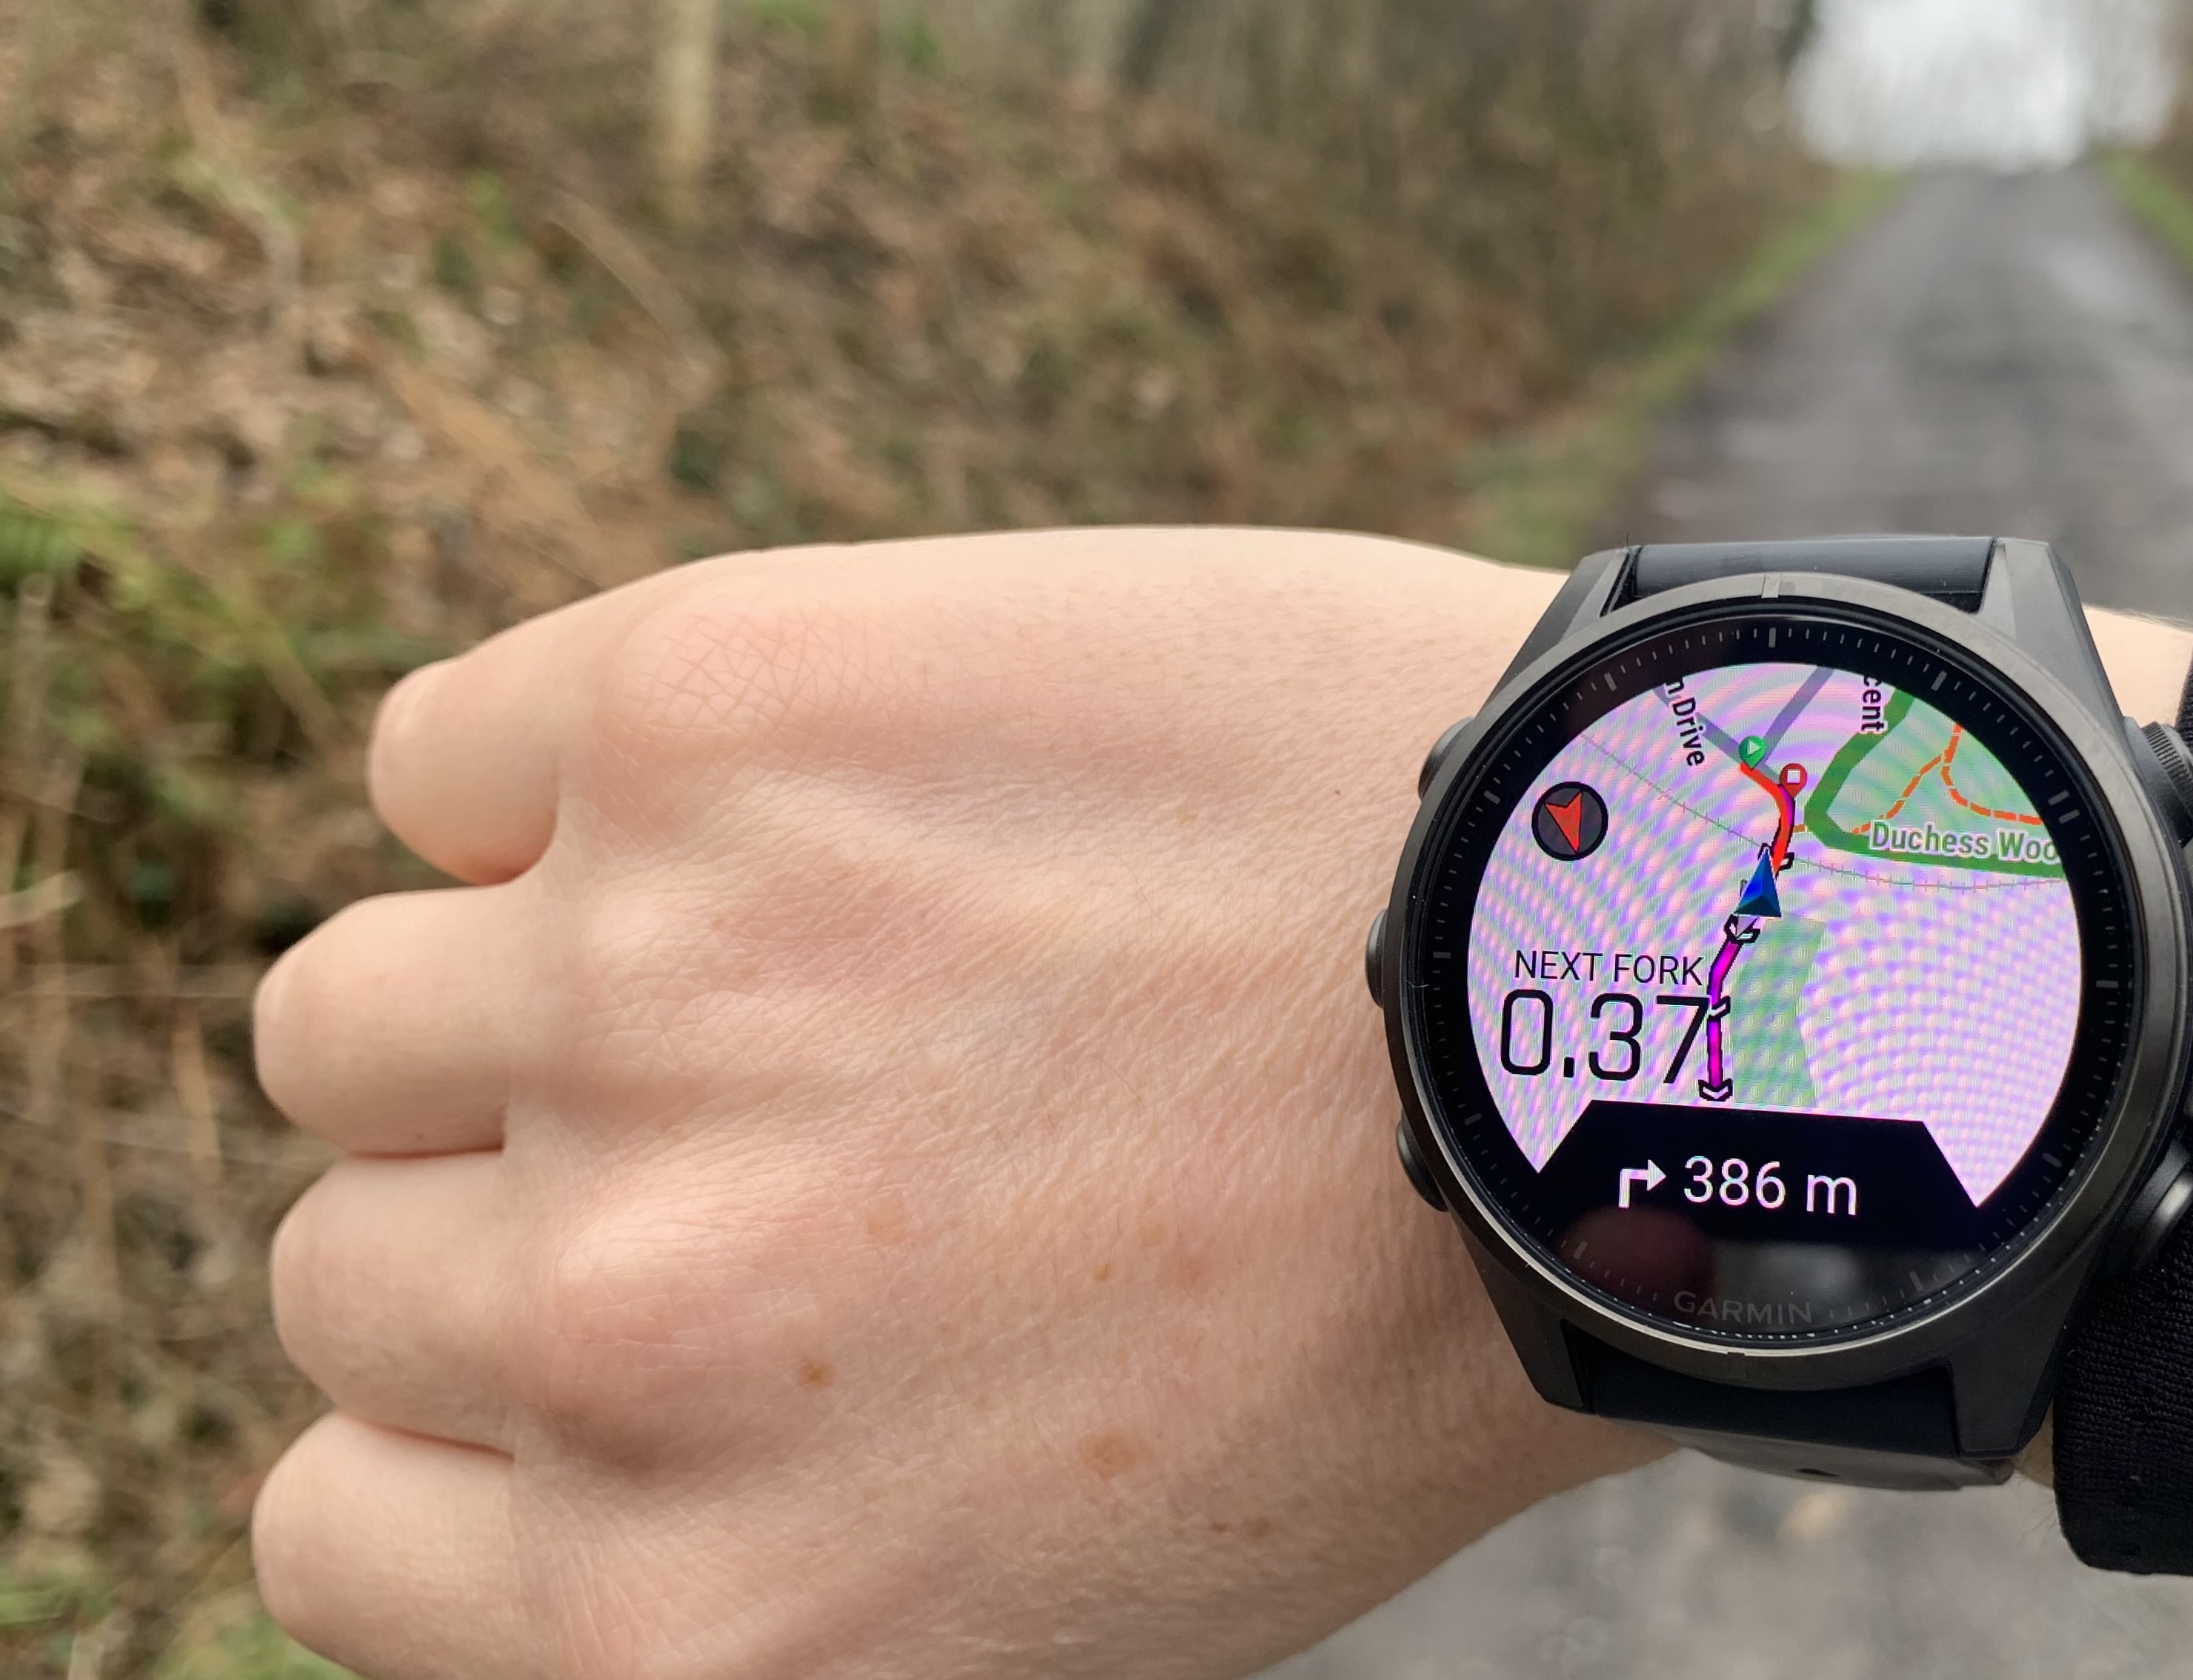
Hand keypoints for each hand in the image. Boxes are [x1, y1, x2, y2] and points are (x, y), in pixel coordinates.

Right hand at [252, 529, 1656, 1679]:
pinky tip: (788, 793)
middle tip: (798, 1119)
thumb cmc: (1367, 1307)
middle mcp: (622, 1337)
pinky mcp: (708, 724)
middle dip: (544, 1193)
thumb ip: (740, 1553)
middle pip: (356, 1257)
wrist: (1631, 1009)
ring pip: (359, 1012)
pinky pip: (444, 757)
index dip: (493, 1413)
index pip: (334, 1518)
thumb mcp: (1041, 1596)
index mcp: (688, 1624)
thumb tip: (529, 1468)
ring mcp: (645, 1007)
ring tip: (797, 949)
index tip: (629, 1321)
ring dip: (532, 980)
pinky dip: (558, 773)